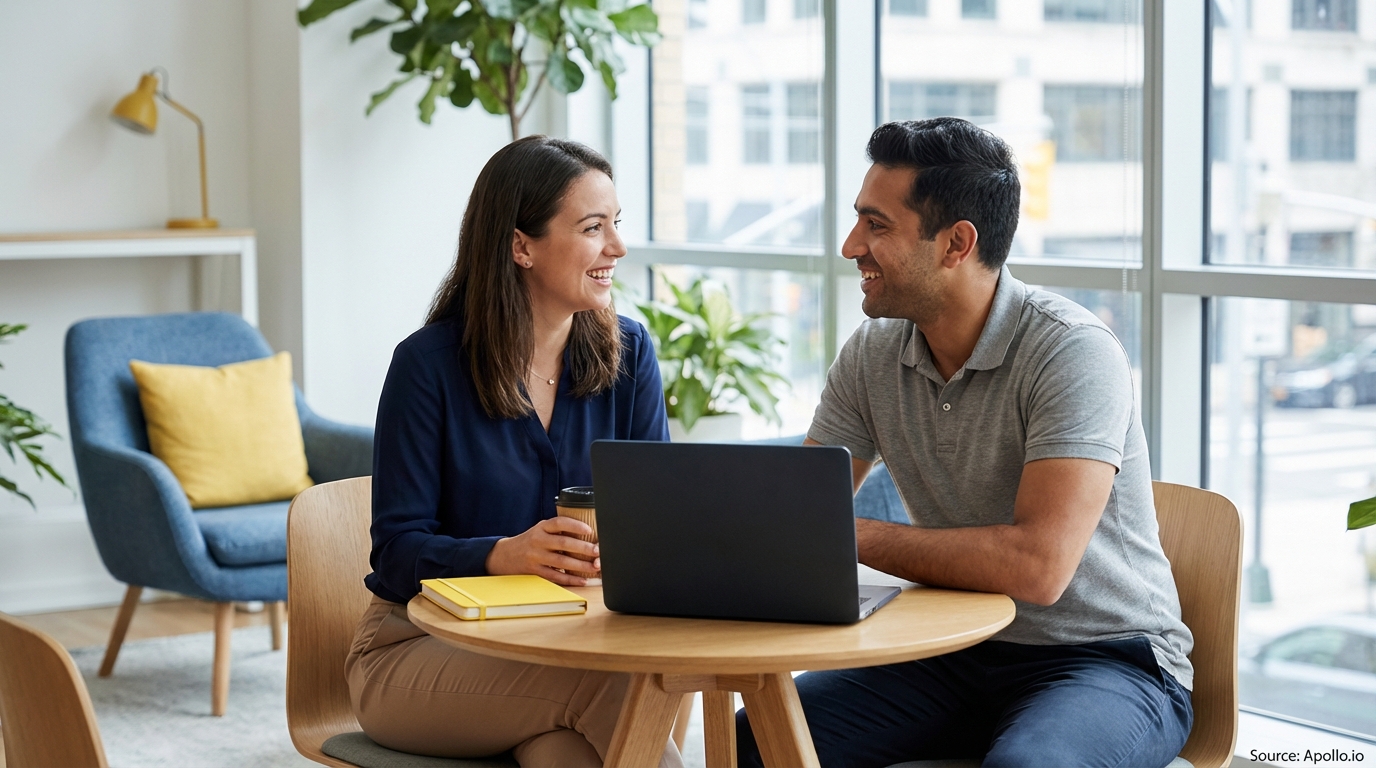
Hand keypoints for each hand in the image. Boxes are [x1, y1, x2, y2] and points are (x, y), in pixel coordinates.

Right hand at [485, 517, 600, 585]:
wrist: (505, 555)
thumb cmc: (530, 541)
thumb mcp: (540, 530)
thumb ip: (558, 530)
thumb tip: (587, 534)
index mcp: (541, 528)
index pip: (559, 523)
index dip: (575, 526)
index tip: (589, 530)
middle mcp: (538, 541)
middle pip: (563, 544)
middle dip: (583, 548)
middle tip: (598, 551)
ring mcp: (536, 557)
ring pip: (562, 562)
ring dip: (581, 566)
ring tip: (595, 567)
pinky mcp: (536, 572)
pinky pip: (556, 577)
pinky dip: (571, 579)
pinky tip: (583, 579)